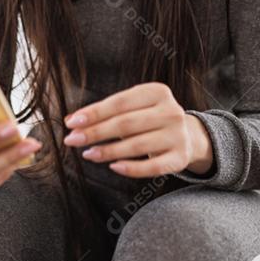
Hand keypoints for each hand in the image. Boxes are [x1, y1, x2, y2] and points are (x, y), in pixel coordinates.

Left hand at [62, 82, 212, 177]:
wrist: (187, 135)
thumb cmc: (149, 118)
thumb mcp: (134, 107)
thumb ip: (106, 112)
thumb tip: (72, 121)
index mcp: (158, 92)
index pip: (120, 102)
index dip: (94, 113)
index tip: (71, 123)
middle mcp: (171, 111)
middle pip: (125, 124)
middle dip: (95, 132)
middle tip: (72, 140)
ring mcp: (178, 135)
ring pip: (136, 146)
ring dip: (108, 151)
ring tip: (88, 154)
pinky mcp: (180, 158)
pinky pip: (152, 167)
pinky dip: (131, 168)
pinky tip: (113, 167)